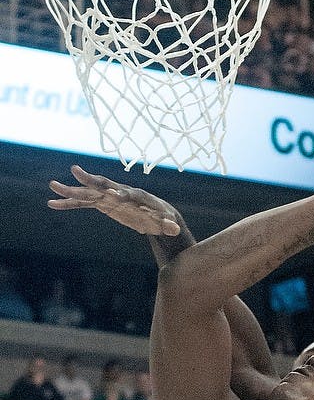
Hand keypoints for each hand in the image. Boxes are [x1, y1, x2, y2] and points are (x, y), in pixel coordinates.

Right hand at [48, 166, 183, 236]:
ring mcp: (109, 197)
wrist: (157, 215)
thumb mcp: (168, 223)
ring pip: (87, 193)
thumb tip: (175, 228)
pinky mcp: (102, 204)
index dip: (118, 193)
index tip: (109, 194)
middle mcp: (120, 192)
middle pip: (103, 186)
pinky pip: (83, 204)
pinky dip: (69, 204)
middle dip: (90, 180)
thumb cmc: (163, 218)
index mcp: (136, 196)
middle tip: (75, 170)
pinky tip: (52, 204)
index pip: (126, 193)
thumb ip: (170, 225)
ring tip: (52, 186)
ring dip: (71, 190)